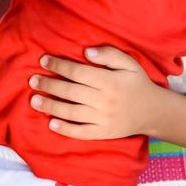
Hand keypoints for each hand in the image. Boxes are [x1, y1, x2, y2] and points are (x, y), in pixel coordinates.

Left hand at [29, 47, 164, 139]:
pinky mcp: (103, 133)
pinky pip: (81, 132)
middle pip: (71, 92)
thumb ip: (109, 55)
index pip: (78, 73)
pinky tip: (51, 124)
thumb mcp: (129, 64)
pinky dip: (65, 129)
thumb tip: (86, 52)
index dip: (59, 66)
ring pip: (72, 112)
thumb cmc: (137, 84)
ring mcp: (103, 119)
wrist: (153, 112)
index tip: (44, 61)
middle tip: (32, 81)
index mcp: (109, 81)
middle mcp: (104, 101)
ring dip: (51, 107)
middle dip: (49, 85)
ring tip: (34, 101)